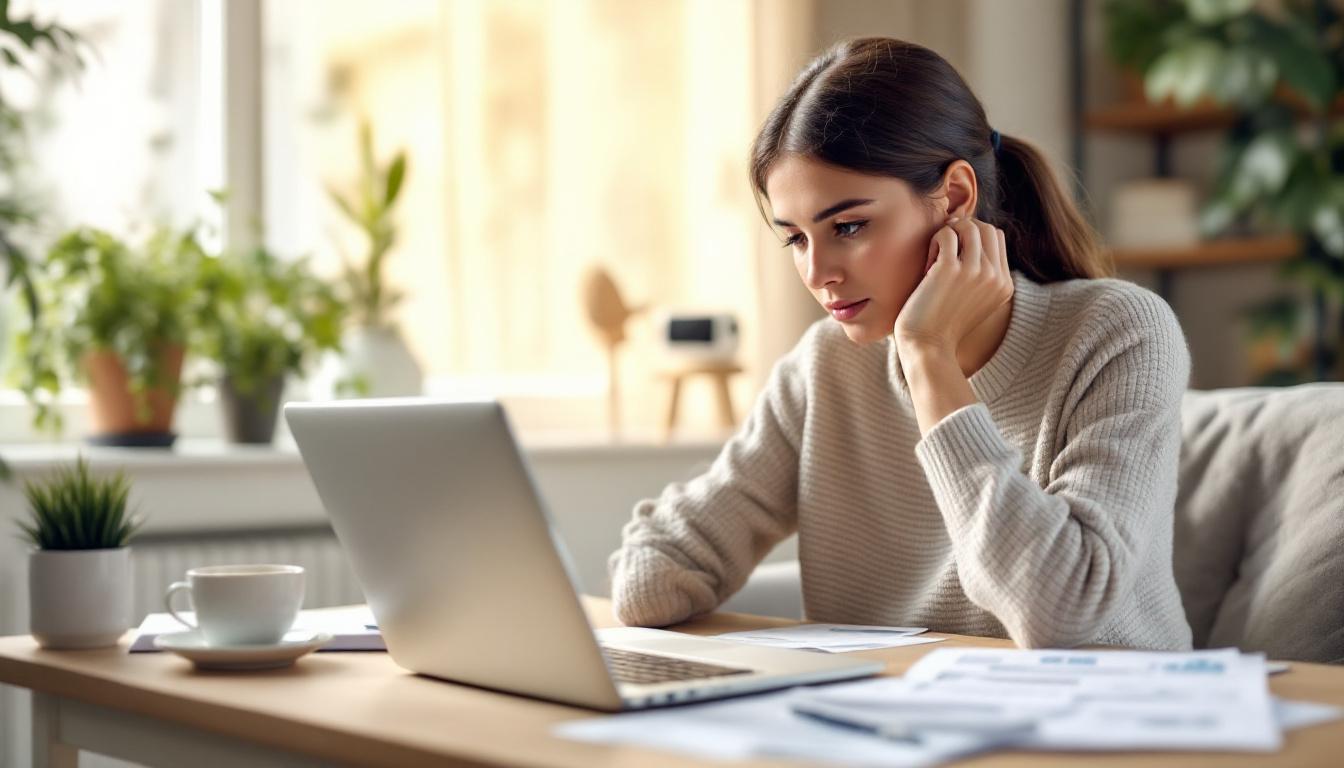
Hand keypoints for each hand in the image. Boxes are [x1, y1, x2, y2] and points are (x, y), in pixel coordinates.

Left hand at [892, 215, 1013, 356]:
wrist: (928, 348)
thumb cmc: (943, 323)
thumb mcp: (975, 300)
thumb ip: (982, 274)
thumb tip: (970, 233)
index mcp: (1004, 284)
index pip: (997, 237)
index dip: (974, 235)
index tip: (955, 249)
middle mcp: (995, 276)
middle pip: (985, 228)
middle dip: (962, 230)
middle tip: (943, 248)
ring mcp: (975, 272)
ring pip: (968, 226)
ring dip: (948, 234)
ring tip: (936, 257)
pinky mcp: (950, 269)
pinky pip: (946, 234)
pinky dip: (935, 241)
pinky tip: (928, 265)